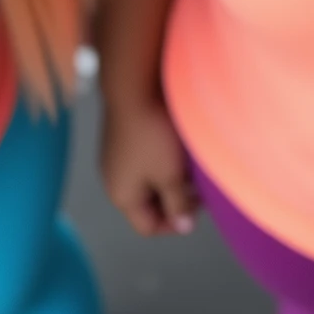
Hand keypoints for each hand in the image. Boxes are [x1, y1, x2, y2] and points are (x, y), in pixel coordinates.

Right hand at [100, 95, 197, 236]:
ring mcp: (117, 157)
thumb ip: (177, 204)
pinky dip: (162, 160)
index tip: (196, 212)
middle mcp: (114, 180)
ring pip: (148, 179)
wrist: (134, 86)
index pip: (148, 226)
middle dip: (174, 199)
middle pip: (147, 204)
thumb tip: (183, 227)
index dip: (173, 225)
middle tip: (199, 190)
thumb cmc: (151, 134)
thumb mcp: (170, 174)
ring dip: (170, 178)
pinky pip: (144, 159)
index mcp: (122, 196)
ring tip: (193, 168)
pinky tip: (179, 148)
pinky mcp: (123, 137)